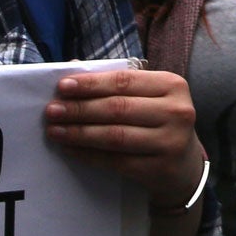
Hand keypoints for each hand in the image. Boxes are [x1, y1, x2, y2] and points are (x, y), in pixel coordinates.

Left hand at [45, 67, 204, 208]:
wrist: (184, 165)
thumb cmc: (158, 122)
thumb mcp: (148, 97)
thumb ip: (116, 83)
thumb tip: (72, 67)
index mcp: (172, 84)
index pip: (124, 81)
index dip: (91, 84)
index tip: (62, 87)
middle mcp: (176, 111)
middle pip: (118, 108)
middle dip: (80, 109)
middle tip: (52, 111)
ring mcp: (171, 141)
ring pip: (115, 136)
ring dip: (80, 133)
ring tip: (55, 131)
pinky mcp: (161, 168)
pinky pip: (116, 161)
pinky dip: (89, 155)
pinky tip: (70, 150)